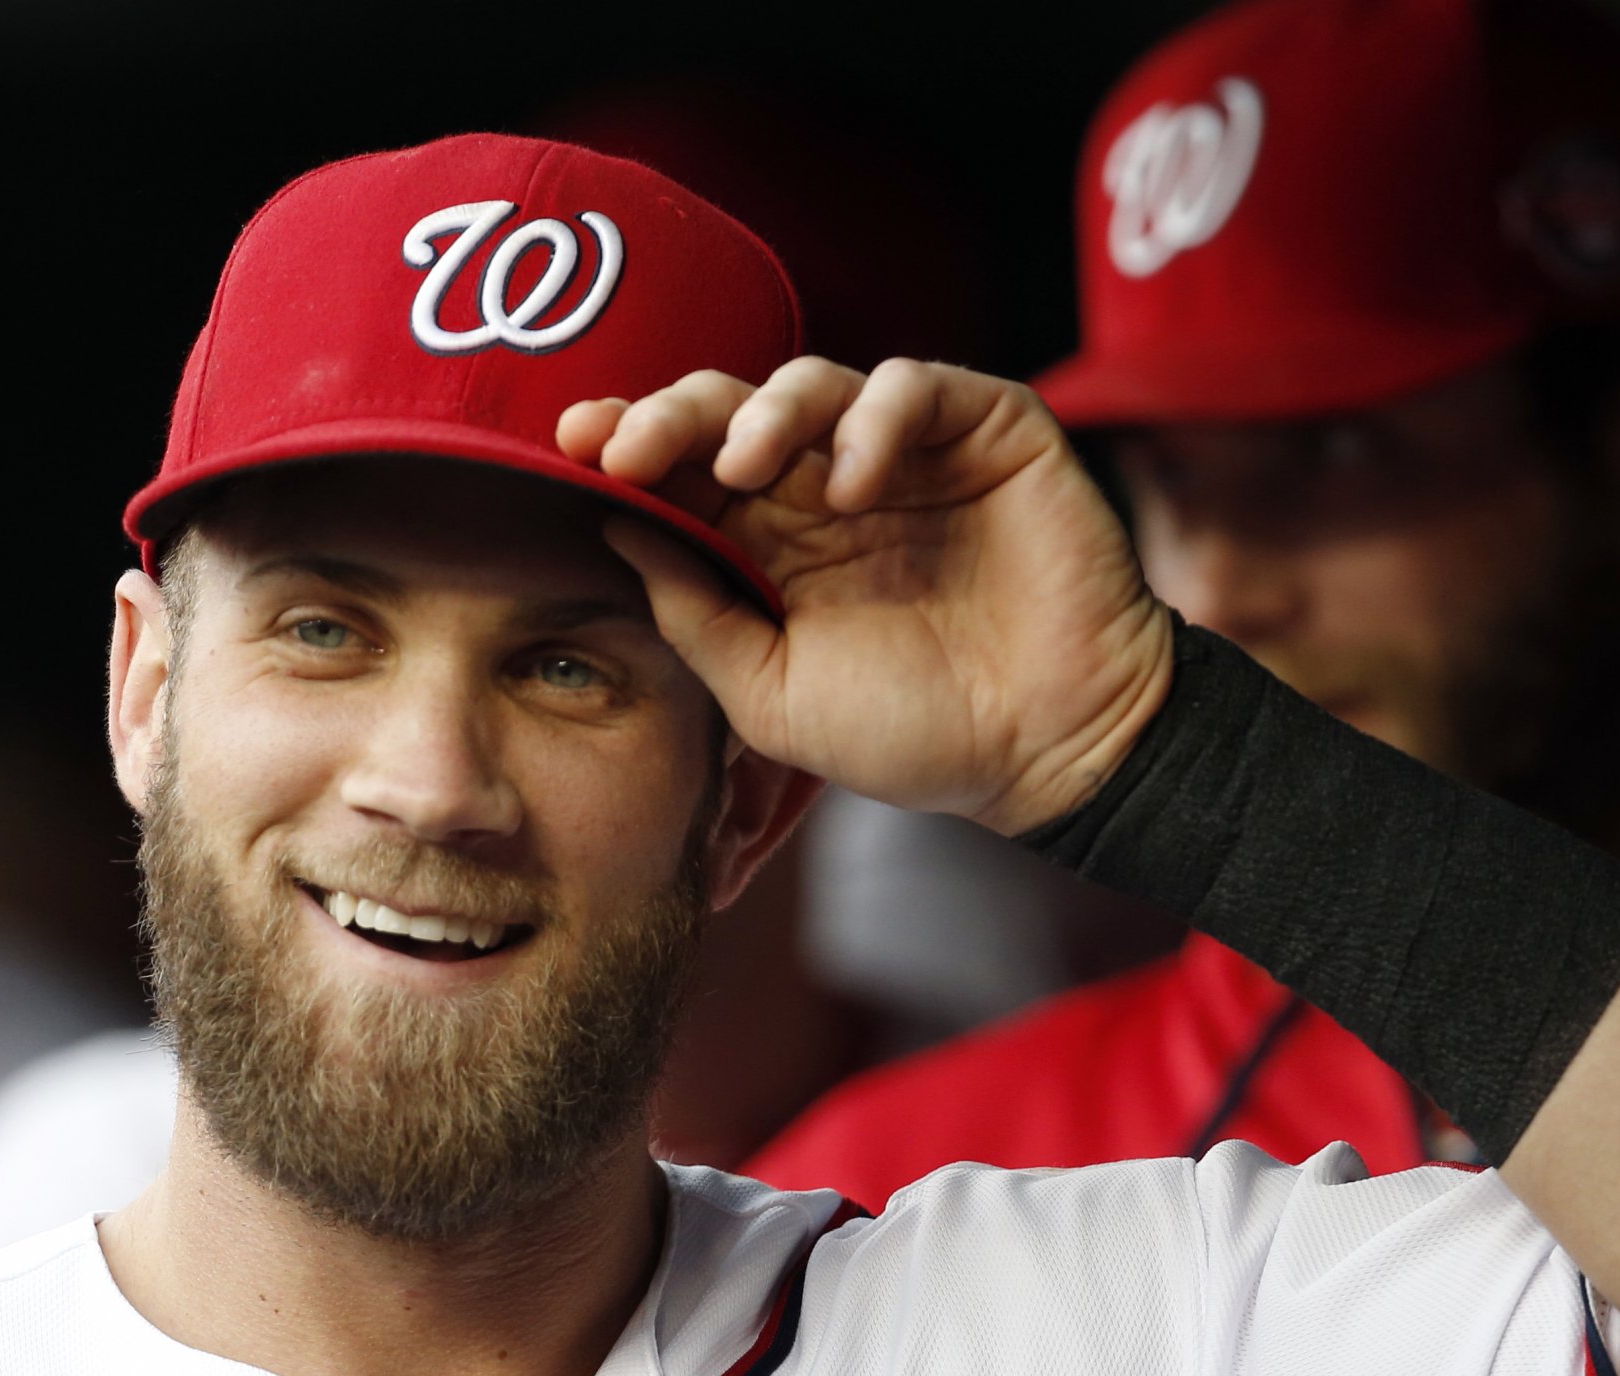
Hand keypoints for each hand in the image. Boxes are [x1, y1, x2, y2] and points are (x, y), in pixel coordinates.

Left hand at [556, 357, 1174, 834]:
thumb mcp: (771, 693)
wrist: (1048, 747)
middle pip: (731, 411)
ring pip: (812, 384)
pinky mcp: (985, 431)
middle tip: (628, 441)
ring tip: (745, 461)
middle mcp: (829, 487)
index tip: (571, 445)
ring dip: (765, 409)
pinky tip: (854, 483)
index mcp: (775, 544)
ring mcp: (906, 455)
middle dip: (670, 414)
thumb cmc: (916, 733)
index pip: (687, 471)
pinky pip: (913, 386)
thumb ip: (695, 613)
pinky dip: (873, 418)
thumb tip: (613, 524)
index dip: (629, 446)